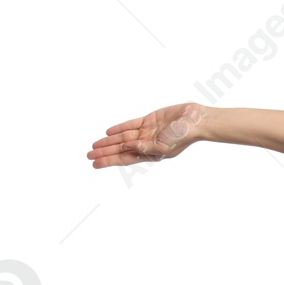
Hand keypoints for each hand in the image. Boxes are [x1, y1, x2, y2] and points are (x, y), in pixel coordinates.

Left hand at [88, 101, 209, 167]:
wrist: (195, 121)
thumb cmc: (184, 137)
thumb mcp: (165, 147)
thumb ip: (146, 148)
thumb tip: (128, 147)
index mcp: (150, 154)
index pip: (124, 158)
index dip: (108, 161)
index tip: (95, 164)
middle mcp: (146, 144)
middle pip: (120, 149)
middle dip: (104, 152)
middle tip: (89, 155)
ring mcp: (147, 132)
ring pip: (122, 137)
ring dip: (108, 141)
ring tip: (94, 145)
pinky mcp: (149, 120)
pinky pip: (130, 125)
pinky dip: (119, 128)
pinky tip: (108, 132)